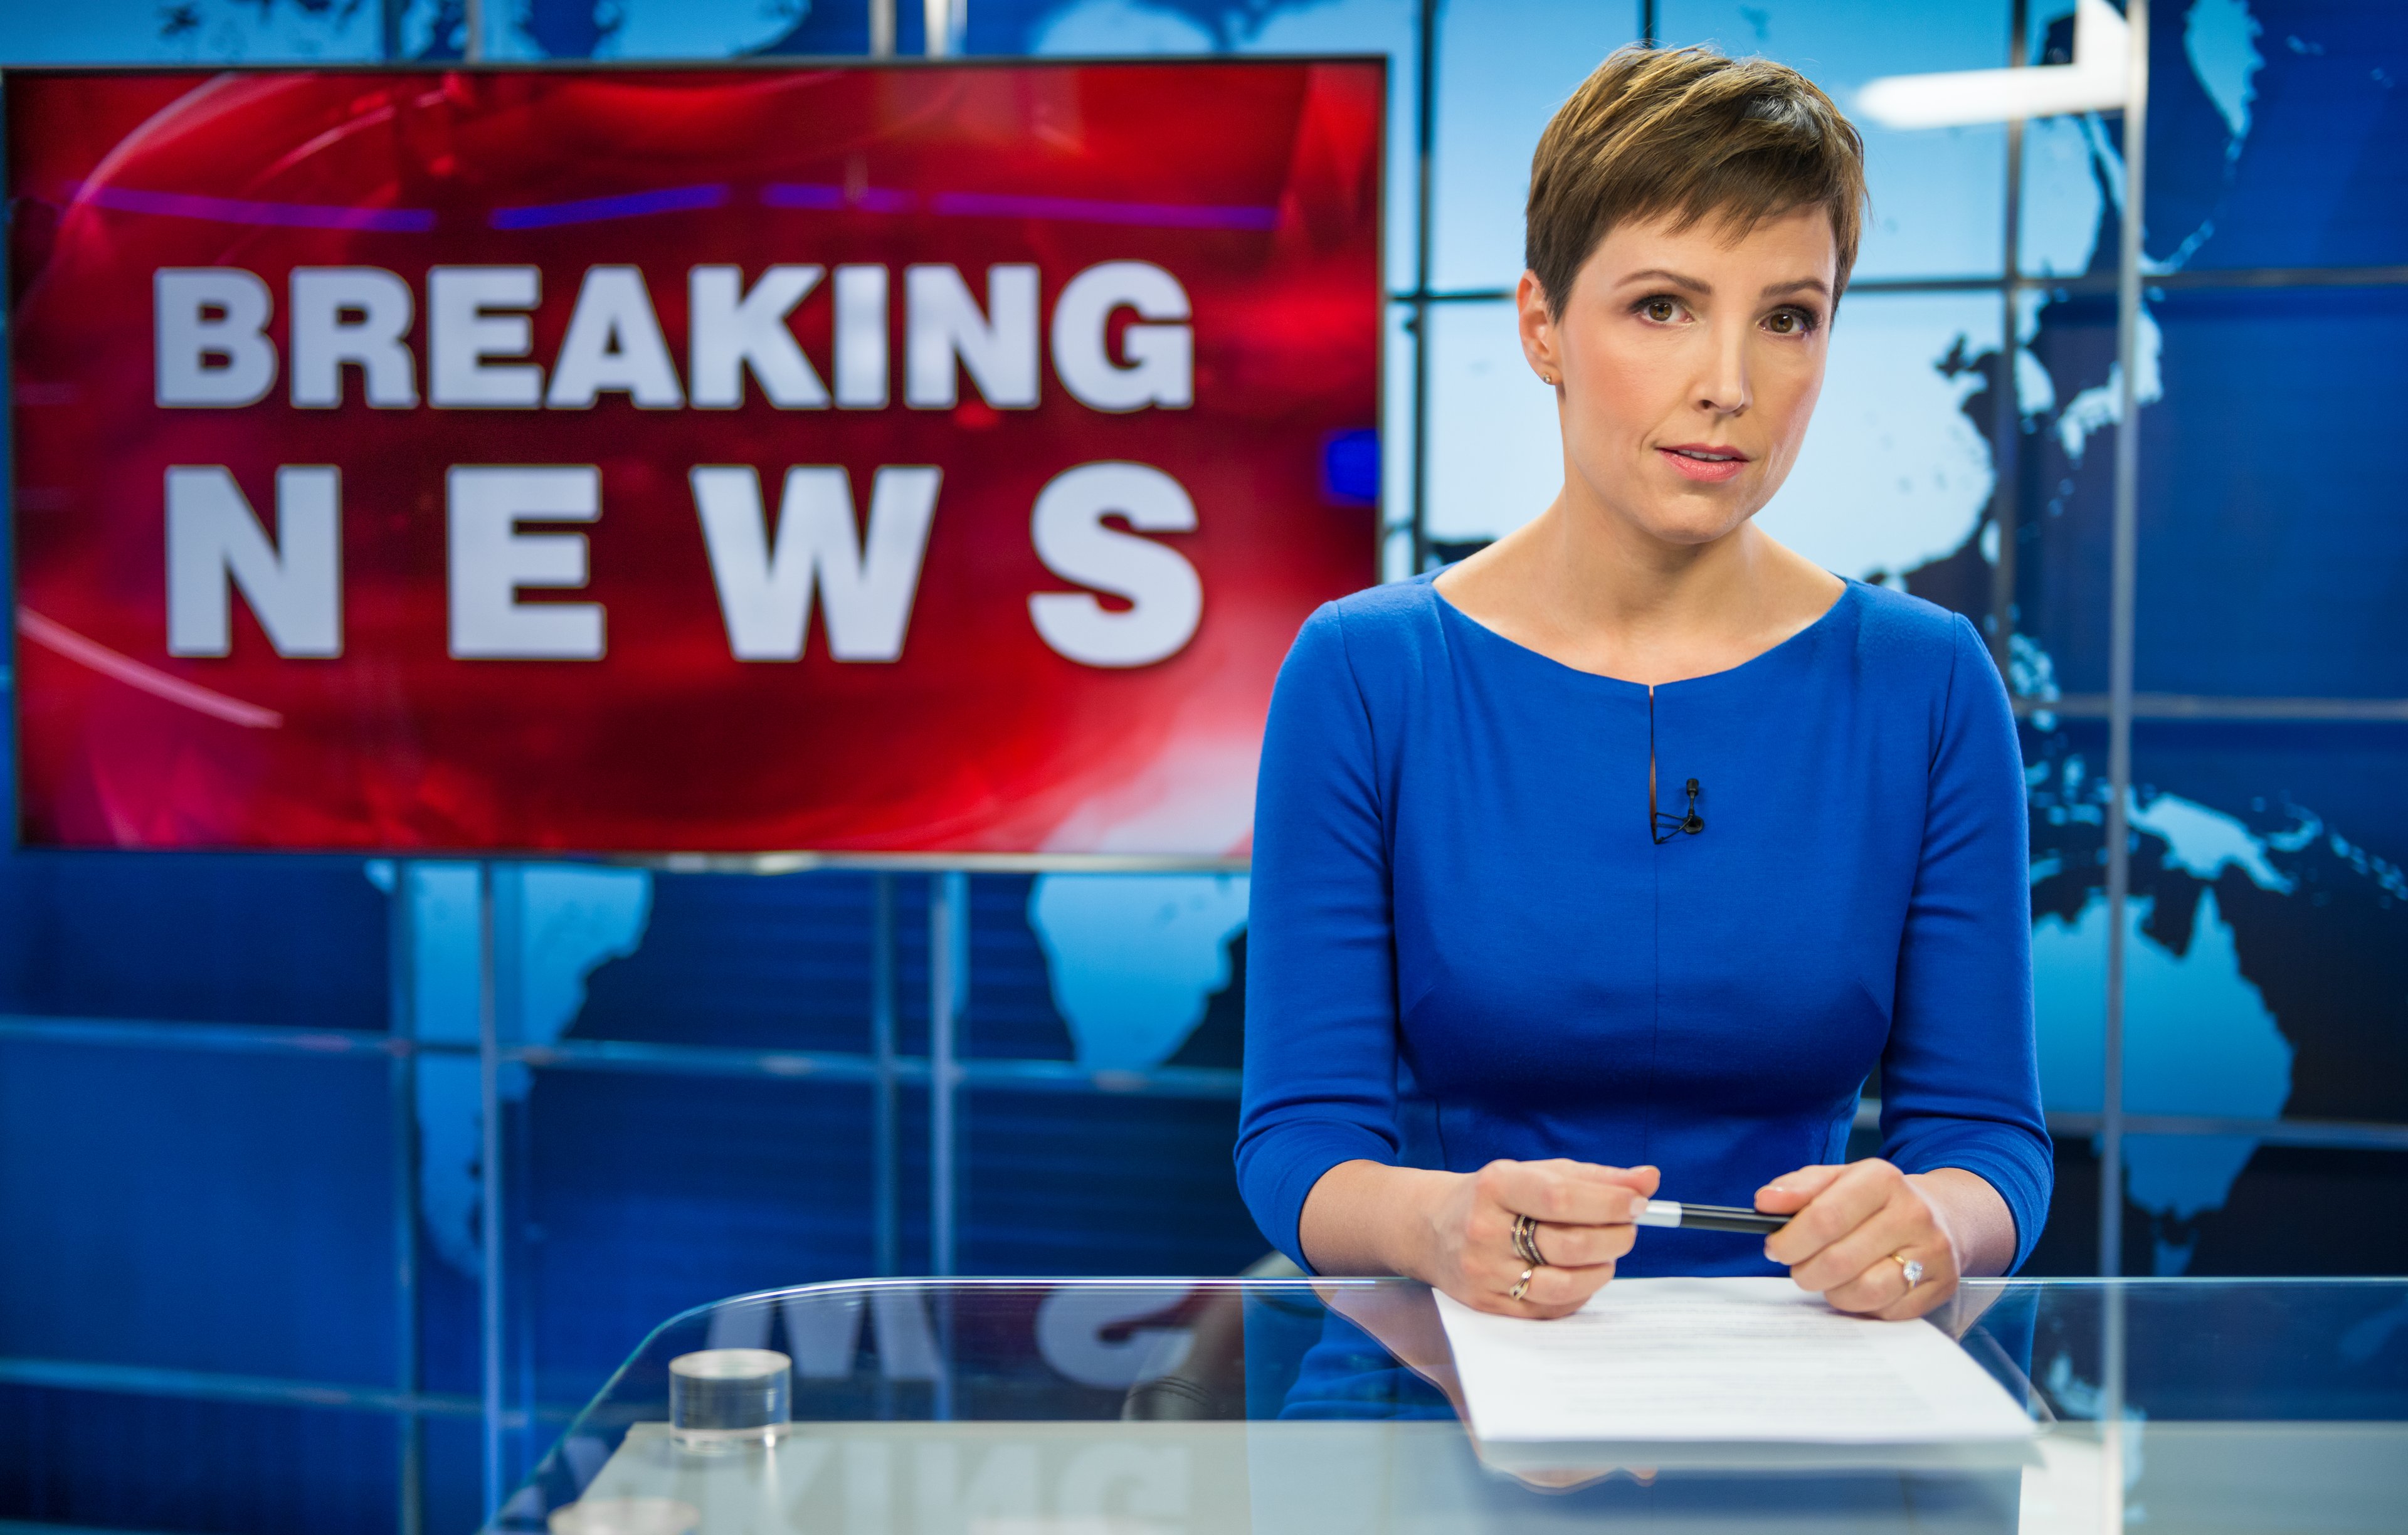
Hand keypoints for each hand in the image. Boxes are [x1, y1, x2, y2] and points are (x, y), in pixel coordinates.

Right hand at [1413, 1159, 1658, 1317]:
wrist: (1431, 1228)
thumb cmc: (1494, 1197)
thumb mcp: (1536, 1173)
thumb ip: (1595, 1177)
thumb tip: (1648, 1179)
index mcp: (1495, 1187)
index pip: (1560, 1197)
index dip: (1607, 1202)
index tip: (1638, 1202)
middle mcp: (1484, 1231)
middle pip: (1568, 1244)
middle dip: (1614, 1237)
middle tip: (1629, 1227)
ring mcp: (1485, 1273)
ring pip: (1564, 1283)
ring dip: (1602, 1268)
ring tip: (1607, 1252)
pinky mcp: (1490, 1305)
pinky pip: (1552, 1308)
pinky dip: (1581, 1292)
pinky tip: (1583, 1274)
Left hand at [1756, 1160, 1962, 1319]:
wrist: (1938, 1214)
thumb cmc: (1874, 1200)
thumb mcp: (1836, 1180)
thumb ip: (1797, 1188)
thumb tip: (1765, 1202)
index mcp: (1882, 1179)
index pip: (1824, 1219)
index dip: (1791, 1240)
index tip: (1775, 1248)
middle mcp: (1913, 1213)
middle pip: (1839, 1260)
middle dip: (1805, 1271)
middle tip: (1799, 1267)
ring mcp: (1932, 1252)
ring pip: (1864, 1291)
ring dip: (1833, 1291)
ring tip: (1829, 1277)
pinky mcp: (1941, 1285)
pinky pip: (1886, 1310)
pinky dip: (1863, 1305)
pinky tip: (1860, 1286)